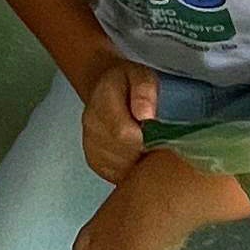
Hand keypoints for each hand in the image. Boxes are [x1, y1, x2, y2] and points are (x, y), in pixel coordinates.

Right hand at [76, 57, 160, 182]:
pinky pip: (114, 174)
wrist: (106, 89)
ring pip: (119, 167)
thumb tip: (145, 116)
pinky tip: (137, 157)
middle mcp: (91, 125)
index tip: (160, 137)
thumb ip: (144, 91)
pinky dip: (130, 170)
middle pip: (122, 154)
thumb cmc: (129, 83)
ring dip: (138, 162)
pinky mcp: (94, 160)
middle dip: (145, 153)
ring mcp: (90, 144)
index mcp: (103, 100)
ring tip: (148, 149)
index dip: (145, 140)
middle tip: (157, 144)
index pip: (122, 132)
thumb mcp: (142, 75)